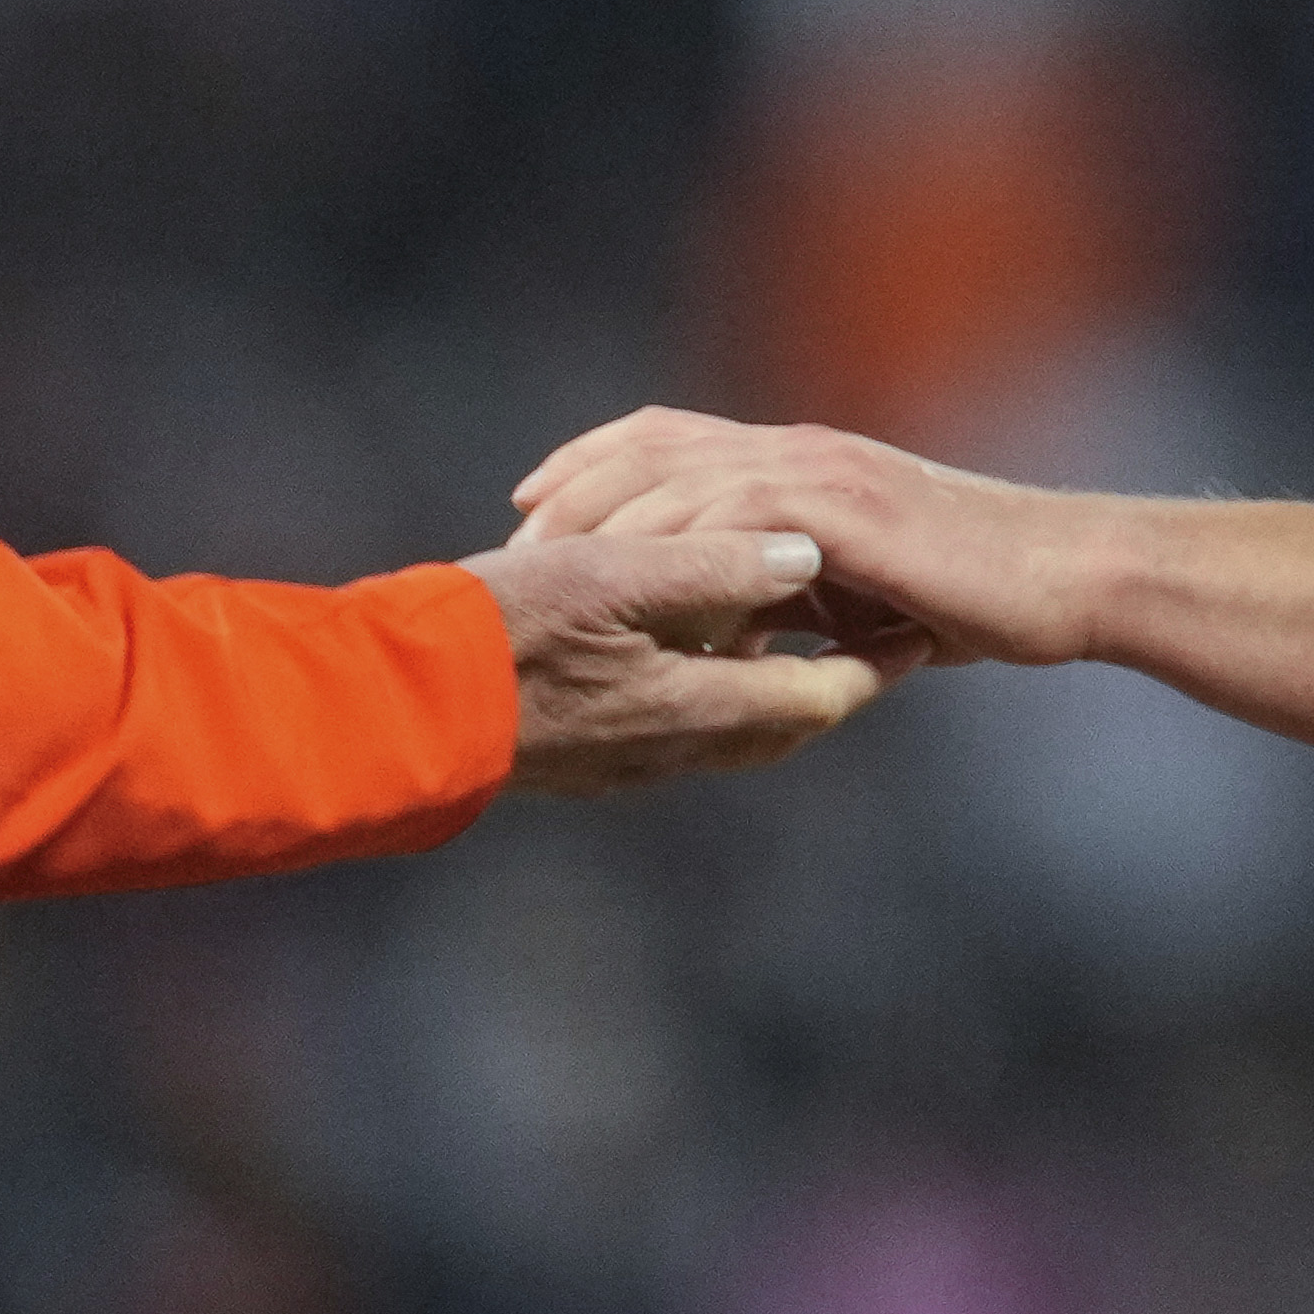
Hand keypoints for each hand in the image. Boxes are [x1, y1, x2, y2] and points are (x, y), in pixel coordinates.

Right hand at [478, 530, 909, 797]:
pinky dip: (712, 682)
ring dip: (772, 677)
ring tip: (795, 623)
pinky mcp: (585, 752)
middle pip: (786, 721)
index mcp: (693, 707)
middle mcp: (672, 749)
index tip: (921, 626)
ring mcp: (626, 760)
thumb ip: (715, 564)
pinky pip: (679, 722)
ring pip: (732, 725)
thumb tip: (806, 554)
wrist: (392, 706)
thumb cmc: (499, 632)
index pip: (820, 696)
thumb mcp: (612, 574)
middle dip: (836, 676)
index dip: (877, 664)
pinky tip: (693, 639)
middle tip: (876, 629)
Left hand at [505, 408, 1109, 665]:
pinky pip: (740, 520)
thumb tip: (728, 623)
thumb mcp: (858, 583)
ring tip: (565, 577)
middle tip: (518, 544)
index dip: (591, 461)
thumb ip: (792, 584)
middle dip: (575, 491)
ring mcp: (824, 475)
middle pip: (654, 447)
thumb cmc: (972, 591)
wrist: (1063, 578)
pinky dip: (689, 556)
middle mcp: (800, 451)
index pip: (668, 434)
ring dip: (613, 526)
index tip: (528, 504)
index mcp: (797, 458)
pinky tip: (653, 602)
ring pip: (683, 479)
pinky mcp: (848, 510)